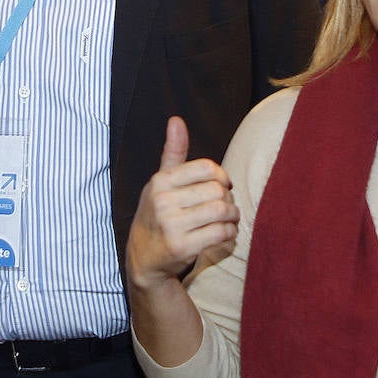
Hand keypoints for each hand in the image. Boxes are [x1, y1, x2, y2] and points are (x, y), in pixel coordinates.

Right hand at [126, 116, 237, 291]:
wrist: (144, 257)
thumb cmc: (158, 213)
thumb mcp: (161, 181)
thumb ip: (173, 152)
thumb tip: (176, 119)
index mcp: (160, 181)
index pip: (208, 168)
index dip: (222, 177)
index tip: (222, 186)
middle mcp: (163, 201)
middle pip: (218, 190)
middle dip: (229, 198)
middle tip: (226, 206)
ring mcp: (171, 225)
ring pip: (222, 210)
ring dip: (233, 216)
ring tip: (229, 218)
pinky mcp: (182, 247)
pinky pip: (221, 232)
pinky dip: (230, 232)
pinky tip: (226, 232)